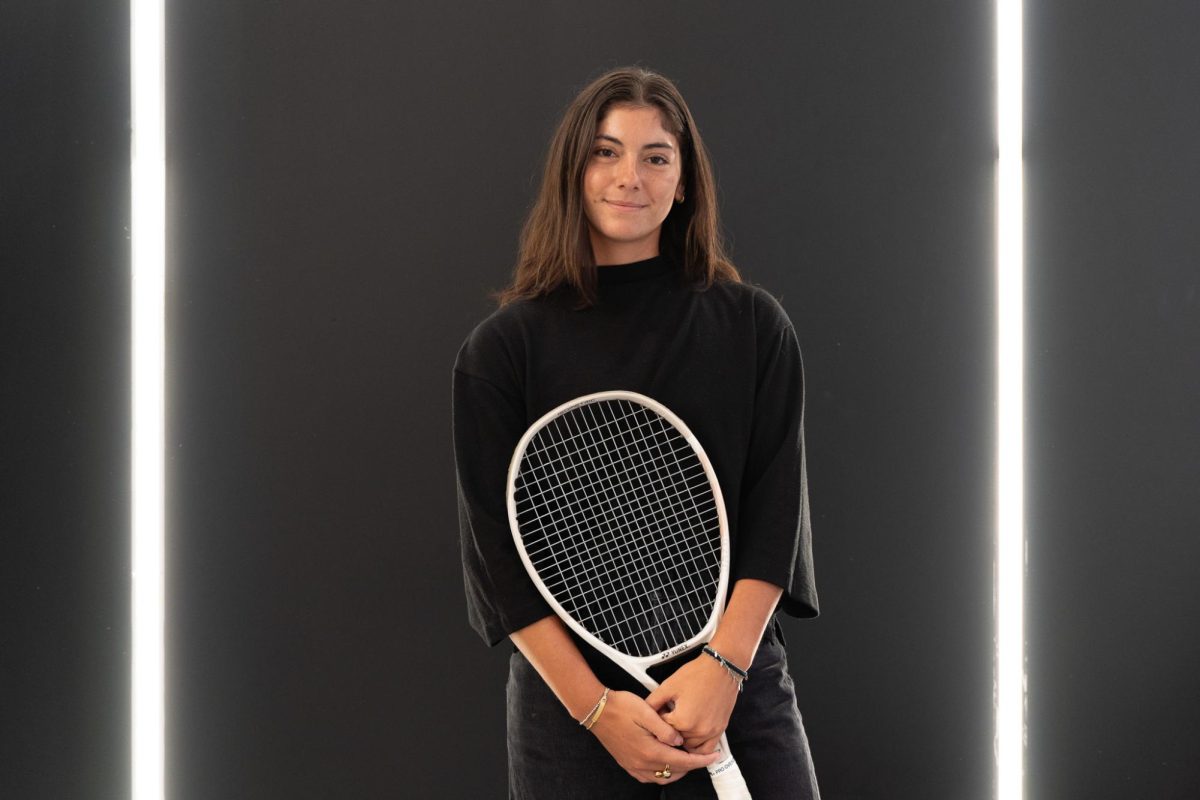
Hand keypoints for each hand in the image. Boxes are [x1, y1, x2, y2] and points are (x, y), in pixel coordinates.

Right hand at [588, 690, 720, 783]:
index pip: (683, 762)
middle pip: (674, 773)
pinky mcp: (626, 763)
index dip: (701, 760)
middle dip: (691, 765)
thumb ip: (665, 729)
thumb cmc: (620, 707)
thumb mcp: (646, 712)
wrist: (596, 709)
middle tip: (701, 754)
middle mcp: (642, 763)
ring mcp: (633, 766)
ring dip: (677, 770)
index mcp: (650, 751)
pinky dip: (661, 773)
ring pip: (662, 778)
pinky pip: (648, 777)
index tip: (714, 756)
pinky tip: (664, 761)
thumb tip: (680, 740)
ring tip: (686, 757)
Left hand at [645, 653, 740, 753]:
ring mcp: (710, 732)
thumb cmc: (696, 674)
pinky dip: (698, 748)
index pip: (662, 729)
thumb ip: (653, 702)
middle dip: (670, 729)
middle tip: (670, 715)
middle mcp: (696, 730)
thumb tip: (644, 711)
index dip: (659, 718)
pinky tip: (692, 739)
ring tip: (680, 724)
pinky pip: (707, 749)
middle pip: (675, 739)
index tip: (662, 710)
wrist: (721, 668)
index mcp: (682, 720)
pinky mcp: (719, 730)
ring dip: (682, 739)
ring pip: (689, 747)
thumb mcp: (669, 685)